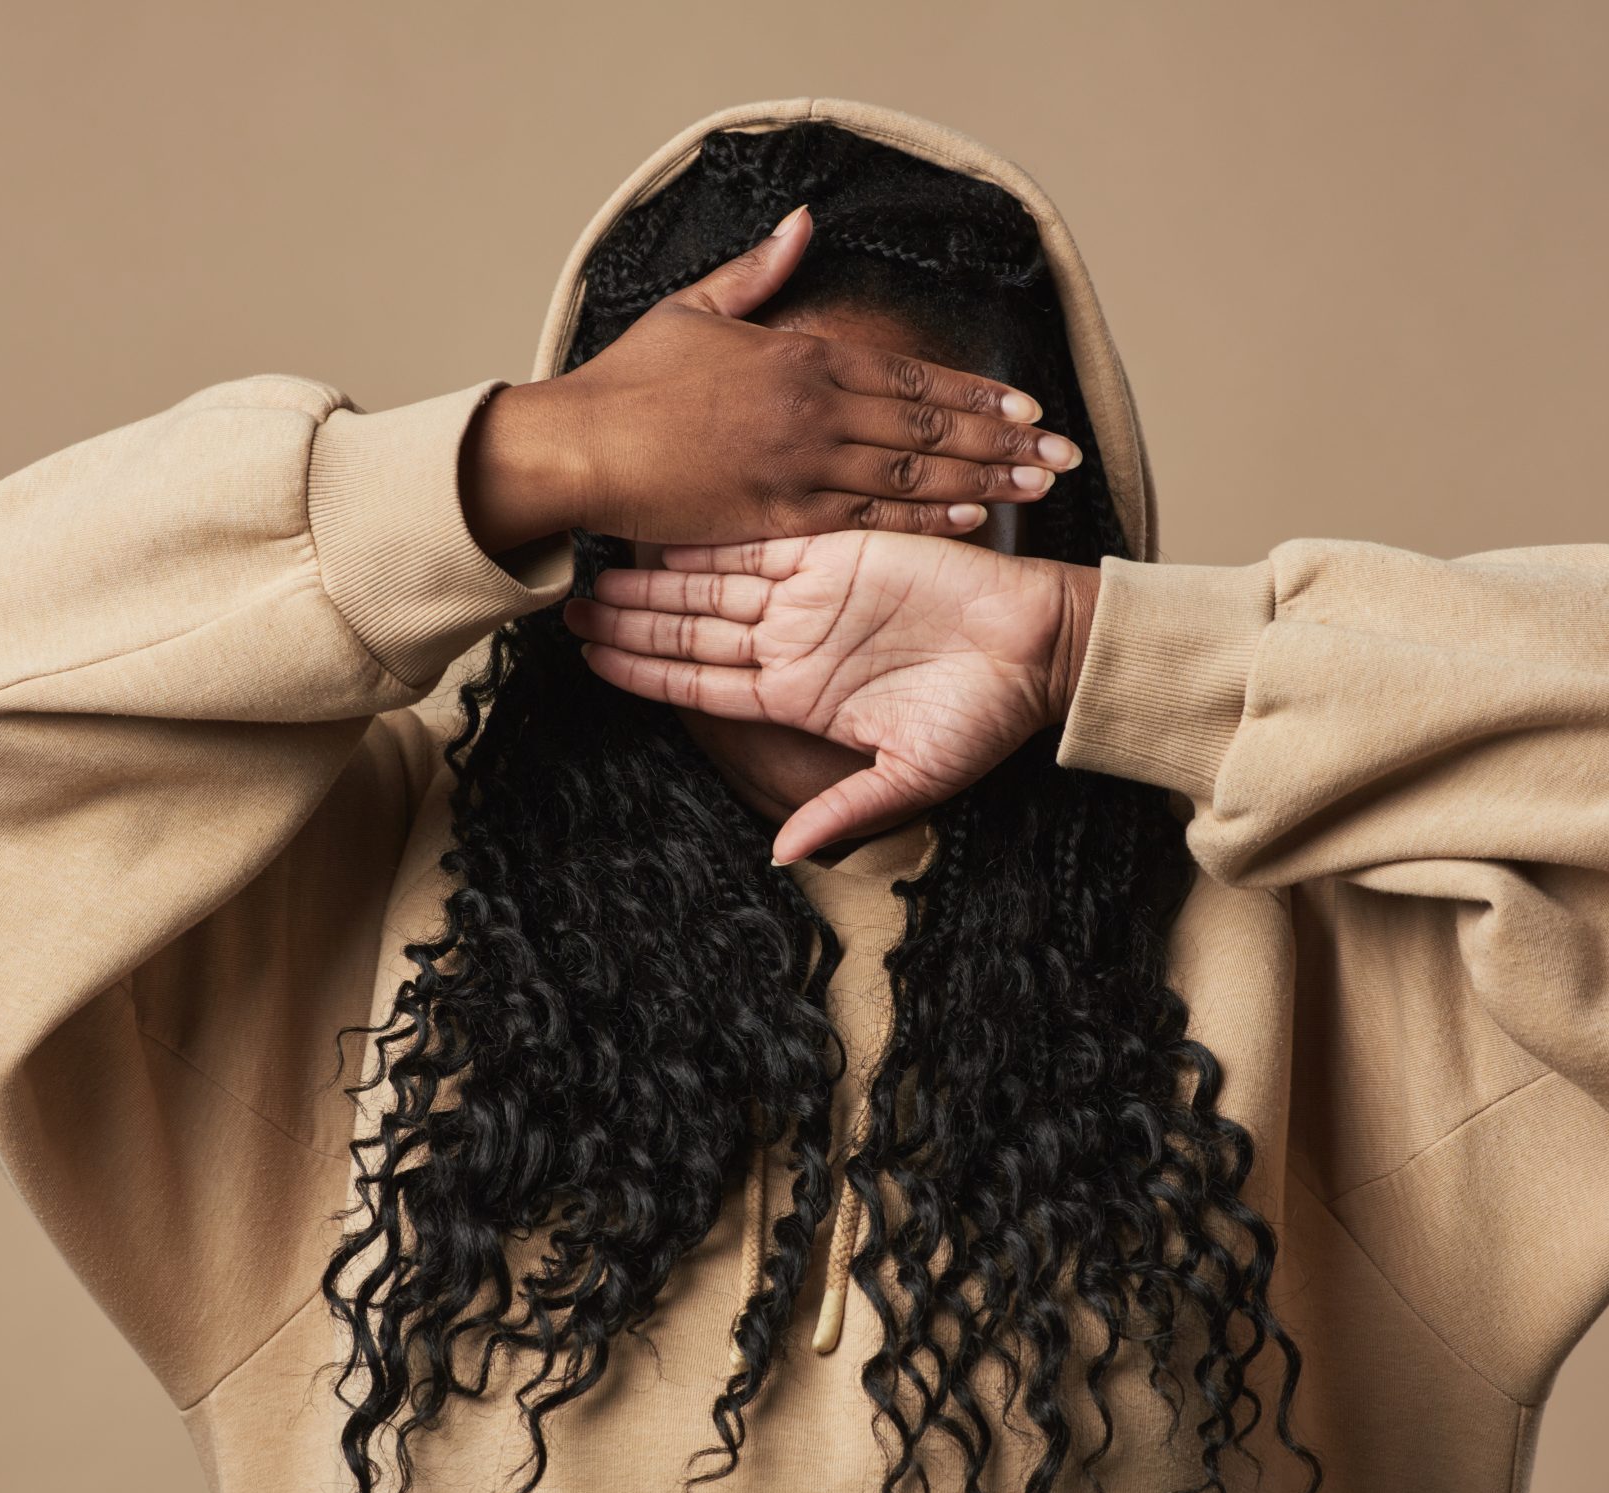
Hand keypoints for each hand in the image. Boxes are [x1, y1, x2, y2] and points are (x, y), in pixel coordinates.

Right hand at [459, 205, 1085, 555]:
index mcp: (801, 356)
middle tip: (1063, 453)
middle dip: (1003, 438)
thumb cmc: (628, 382)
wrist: (580, 446)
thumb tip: (803, 224)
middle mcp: (814, 407)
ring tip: (1037, 485)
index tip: (1028, 406)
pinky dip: (924, 515)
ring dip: (982, 478)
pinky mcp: (778, 513)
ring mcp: (800, 462)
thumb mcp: (695, 309)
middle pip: (929, 423)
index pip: (911, 374)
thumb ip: (760, 272)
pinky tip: (972, 517)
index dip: (976, 393)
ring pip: (913, 470)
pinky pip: (868, 514)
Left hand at [563, 531, 1101, 863]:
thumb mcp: (911, 776)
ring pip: (711, 581)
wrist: (1040, 645)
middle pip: (689, 628)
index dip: (642, 670)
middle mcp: (791, 644)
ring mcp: (810, 594)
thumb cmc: (985, 718)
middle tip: (567, 603)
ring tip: (595, 560)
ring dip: (653, 573)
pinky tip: (662, 522)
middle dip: (628, 618)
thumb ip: (843, 809)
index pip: (698, 684)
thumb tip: (783, 855)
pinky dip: (712, 531)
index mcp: (797, 697)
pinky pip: (761, 537)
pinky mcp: (839, 547)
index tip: (587, 657)